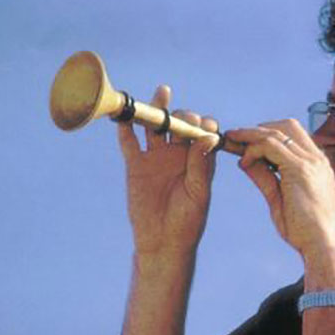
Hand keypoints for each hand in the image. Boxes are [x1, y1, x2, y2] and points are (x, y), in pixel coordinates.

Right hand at [118, 85, 216, 256]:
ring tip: (163, 92)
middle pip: (180, 123)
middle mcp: (178, 155)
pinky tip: (126, 113)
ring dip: (158, 109)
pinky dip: (126, 127)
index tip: (205, 126)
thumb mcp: (198, 195)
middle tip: (183, 120)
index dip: (205, 126)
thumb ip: (201, 166)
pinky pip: (129, 141)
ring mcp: (156, 157)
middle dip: (183, 116)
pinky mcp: (136, 164)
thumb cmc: (187, 223)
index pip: (204, 133)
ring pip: (156, 126)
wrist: (161, 242)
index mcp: (199, 161)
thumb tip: (209, 136)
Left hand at [224, 119, 334, 268]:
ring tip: (231, 143)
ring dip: (250, 135)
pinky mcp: (300, 169)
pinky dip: (253, 149)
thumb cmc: (304, 231)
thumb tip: (245, 161)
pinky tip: (243, 162)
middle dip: (258, 128)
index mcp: (316, 165)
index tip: (245, 142)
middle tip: (235, 138)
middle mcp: (316, 159)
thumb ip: (265, 177)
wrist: (322, 245)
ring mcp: (310, 162)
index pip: (292, 135)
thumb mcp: (279, 198)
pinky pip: (271, 146)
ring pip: (276, 132)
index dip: (267, 134)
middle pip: (286, 125)